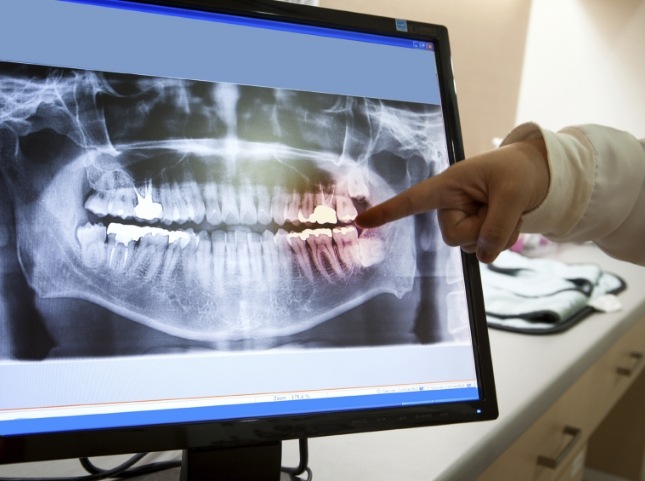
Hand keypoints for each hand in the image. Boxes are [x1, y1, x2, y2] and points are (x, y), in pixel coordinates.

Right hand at [355, 139, 549, 262]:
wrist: (538, 174)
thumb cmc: (519, 171)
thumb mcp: (514, 194)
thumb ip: (497, 226)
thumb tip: (483, 256)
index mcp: (448, 185)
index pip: (412, 200)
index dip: (387, 211)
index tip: (360, 221)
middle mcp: (450, 205)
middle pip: (455, 237)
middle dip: (483, 229)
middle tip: (503, 206)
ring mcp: (462, 219)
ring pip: (471, 247)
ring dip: (497, 234)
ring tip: (510, 209)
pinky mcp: (475, 231)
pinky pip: (484, 250)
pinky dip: (503, 239)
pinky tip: (511, 220)